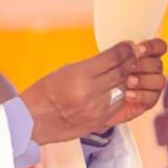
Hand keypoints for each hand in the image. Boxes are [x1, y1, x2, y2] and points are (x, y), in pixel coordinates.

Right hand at [21, 39, 166, 144]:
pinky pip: (120, 105)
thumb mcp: (63, 71)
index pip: (113, 58)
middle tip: (136, 54)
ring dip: (129, 78)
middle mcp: (90, 94)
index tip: (130, 45)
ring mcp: (97, 110)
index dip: (125, 50)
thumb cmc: (42, 94)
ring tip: (130, 71)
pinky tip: (123, 89)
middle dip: (131, 61)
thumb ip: (89, 66)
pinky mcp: (100, 122)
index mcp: (78, 77)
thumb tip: (113, 58)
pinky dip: (124, 95)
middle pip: (122, 72)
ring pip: (124, 89)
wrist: (31, 122)